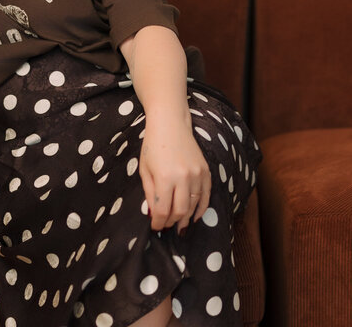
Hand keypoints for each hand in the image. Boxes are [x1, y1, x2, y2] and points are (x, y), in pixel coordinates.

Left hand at [138, 112, 211, 232]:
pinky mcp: (206, 170)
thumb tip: (154, 214)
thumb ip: (150, 193)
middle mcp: (183, 177)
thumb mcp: (145, 170)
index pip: (162, 210)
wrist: (170, 123)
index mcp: (165, 177)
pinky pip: (206, 195)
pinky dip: (201, 208)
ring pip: (194, 205)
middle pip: (180, 211)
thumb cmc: (153, 146)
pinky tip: (195, 217)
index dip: (158, 222)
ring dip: (186, 218)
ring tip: (178, 224)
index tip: (155, 227)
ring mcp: (197, 174)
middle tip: (165, 226)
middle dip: (171, 222)